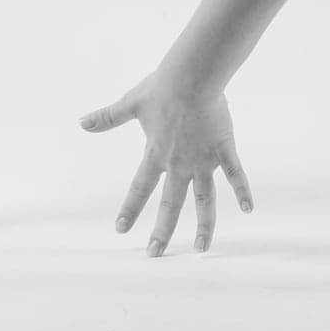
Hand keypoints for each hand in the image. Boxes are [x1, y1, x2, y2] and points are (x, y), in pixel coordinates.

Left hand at [78, 70, 253, 255]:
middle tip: (154, 255)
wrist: (192, 76)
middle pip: (170, 204)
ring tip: (201, 248)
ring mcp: (203, 159)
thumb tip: (81, 122)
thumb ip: (108, 117)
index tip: (120, 230)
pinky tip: (248, 209)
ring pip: (204, 200)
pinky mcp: (223, 149)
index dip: (130, 209)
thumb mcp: (131, 103)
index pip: (140, 188)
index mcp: (156, 153)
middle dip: (162, 232)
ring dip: (203, 225)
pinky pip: (235, 174)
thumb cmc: (162, 86)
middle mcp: (179, 163)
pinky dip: (242, 191)